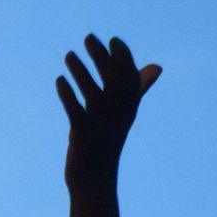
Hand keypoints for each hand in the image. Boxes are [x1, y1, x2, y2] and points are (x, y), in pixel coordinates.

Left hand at [56, 35, 160, 189]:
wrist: (95, 179)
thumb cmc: (107, 141)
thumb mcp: (124, 114)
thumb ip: (138, 89)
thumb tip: (156, 67)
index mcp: (129, 109)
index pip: (129, 77)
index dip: (123, 57)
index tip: (112, 39)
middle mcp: (118, 115)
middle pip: (113, 81)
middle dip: (102, 57)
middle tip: (89, 37)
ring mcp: (101, 126)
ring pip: (92, 93)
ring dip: (81, 71)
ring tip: (69, 54)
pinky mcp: (83, 136)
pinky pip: (76, 111)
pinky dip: (68, 95)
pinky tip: (60, 80)